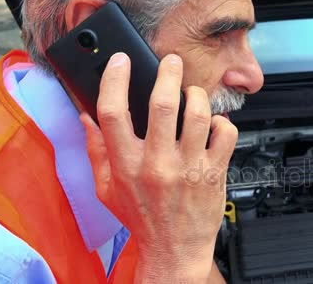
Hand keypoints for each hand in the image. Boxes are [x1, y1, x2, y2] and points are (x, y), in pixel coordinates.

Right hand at [80, 52, 235, 282]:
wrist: (174, 250)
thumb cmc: (141, 219)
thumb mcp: (107, 190)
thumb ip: (96, 152)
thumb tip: (86, 118)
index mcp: (126, 166)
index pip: (113, 113)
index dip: (114, 79)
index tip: (121, 62)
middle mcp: (157, 164)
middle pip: (162, 106)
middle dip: (167, 74)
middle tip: (171, 63)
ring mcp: (189, 168)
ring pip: (199, 115)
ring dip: (197, 95)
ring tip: (193, 94)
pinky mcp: (213, 173)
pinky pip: (226, 134)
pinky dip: (222, 122)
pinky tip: (213, 124)